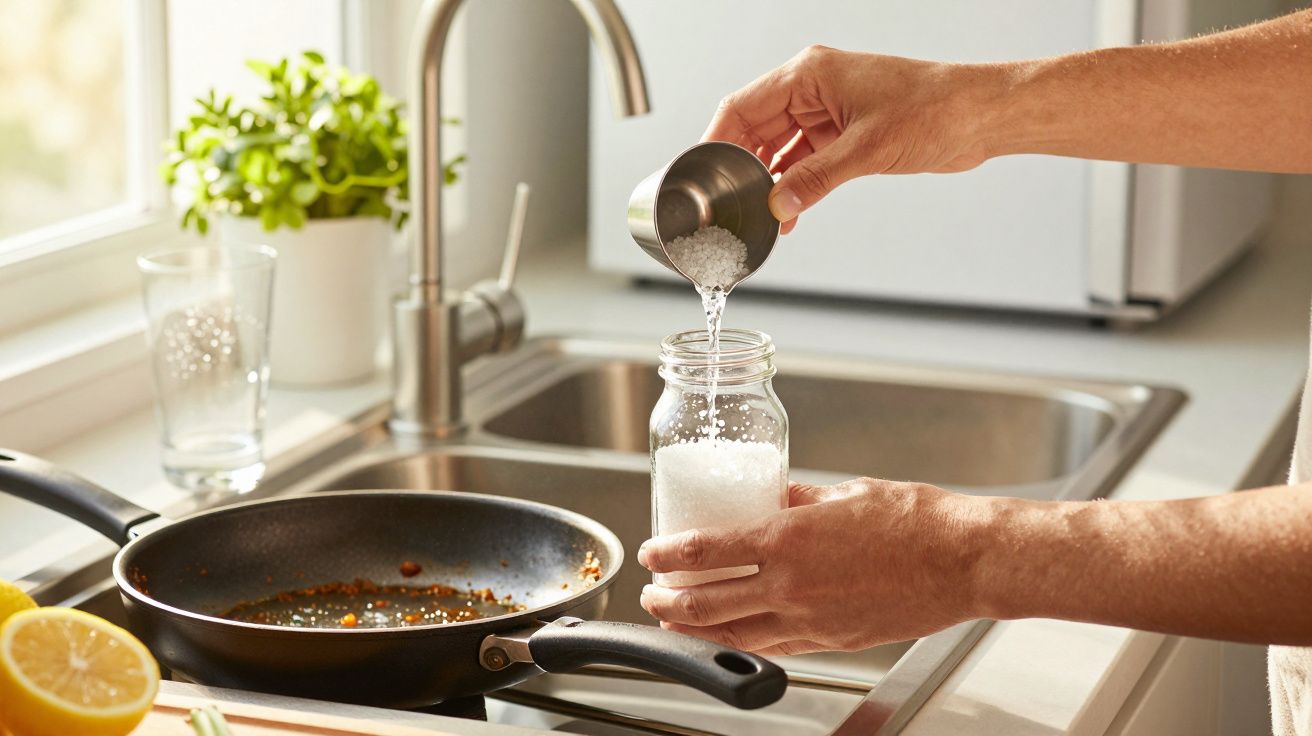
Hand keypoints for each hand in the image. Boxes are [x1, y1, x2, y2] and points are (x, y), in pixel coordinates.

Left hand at [637, 478, 988, 654]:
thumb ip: (798, 498)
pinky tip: (734, 633)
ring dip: (696, 628)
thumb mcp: (844, 492)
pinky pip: (774, 644)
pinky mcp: (832, 640)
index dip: (667, 554)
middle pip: (705, 603)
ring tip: (676, 620)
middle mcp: (791, 584)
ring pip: (734, 633)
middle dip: (666, 603)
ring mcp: (810, 619)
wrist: (964, 561)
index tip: (650, 553)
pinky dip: (743, 640)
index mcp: (788, 538)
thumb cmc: (916, 521)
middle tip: (651, 596)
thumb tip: (770, 495)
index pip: (705, 551)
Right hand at [703, 46, 999, 232]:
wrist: (980, 116)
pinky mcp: (843, 135)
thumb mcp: (867, 149)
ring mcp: (827, 113)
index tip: (704, 173)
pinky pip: (804, 162)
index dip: (718, 140)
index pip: (743, 107)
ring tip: (762, 215)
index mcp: (810, 75)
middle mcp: (813, 90)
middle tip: (731, 203)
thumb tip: (778, 204)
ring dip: (770, 183)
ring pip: (779, 150)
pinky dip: (794, 186)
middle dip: (743, 168)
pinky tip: (789, 213)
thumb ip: (816, 179)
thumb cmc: (935, 109)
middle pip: (756, 129)